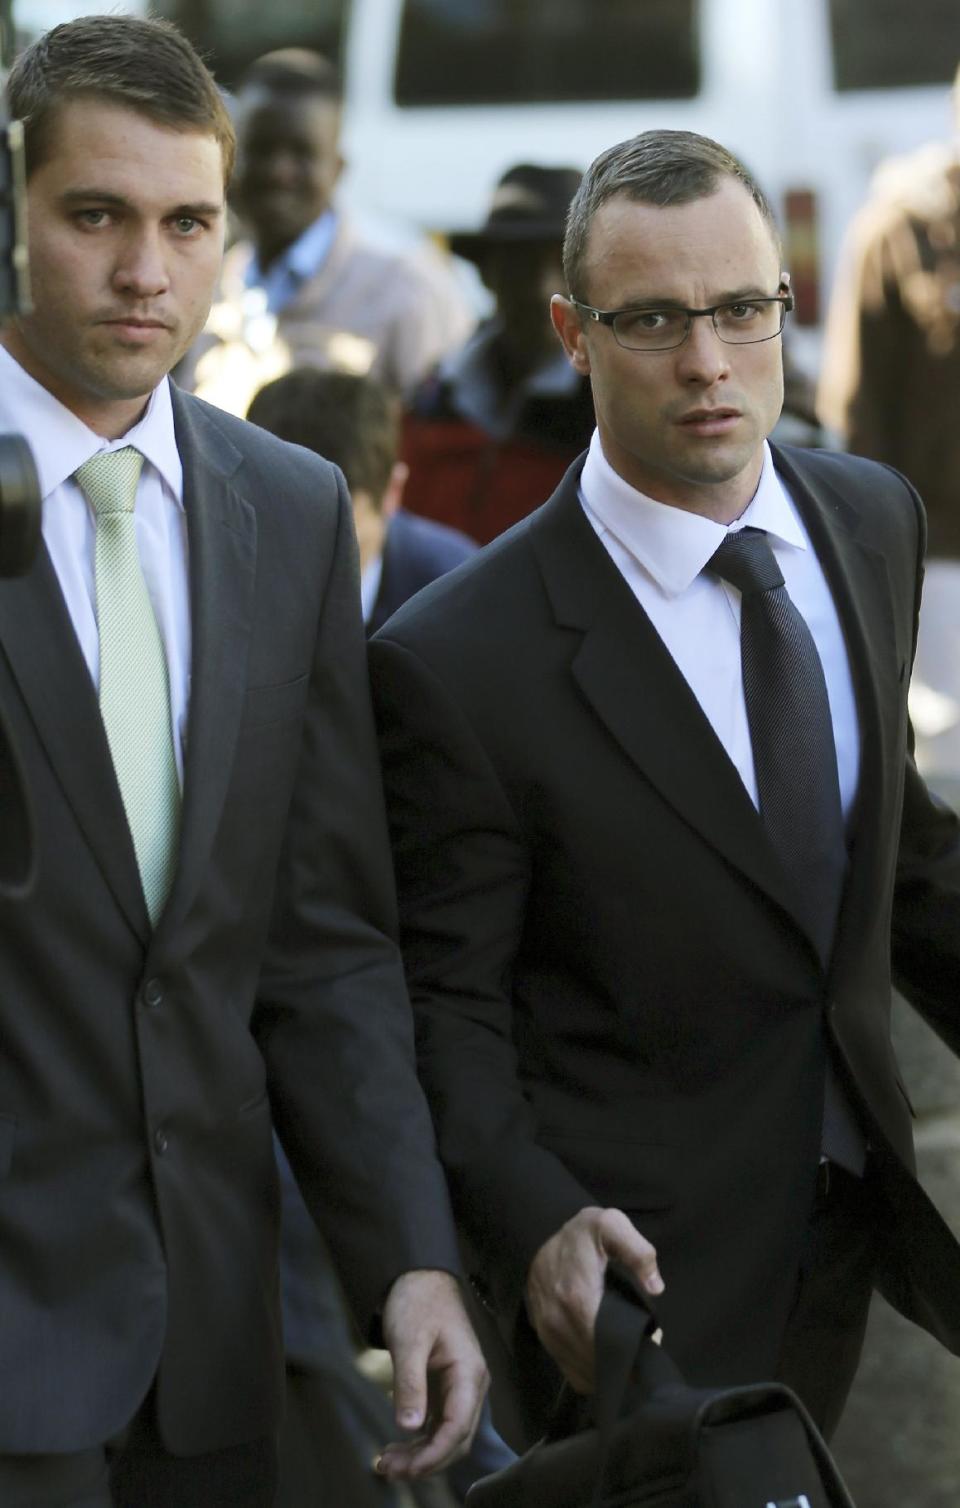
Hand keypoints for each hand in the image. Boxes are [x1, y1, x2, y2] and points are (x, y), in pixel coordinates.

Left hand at [375, 1269, 488, 1479]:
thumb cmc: (418, 1302)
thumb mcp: (409, 1340)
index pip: (458, 1427)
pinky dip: (420, 1441)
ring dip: (421, 1455)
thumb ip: (410, 1383)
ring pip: (447, 1436)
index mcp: (469, 1372)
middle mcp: (471, 1385)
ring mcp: (460, 1389)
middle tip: (386, 1470)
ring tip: (385, 1463)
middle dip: (425, 1461)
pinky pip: (438, 1425)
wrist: (420, 1277)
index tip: (407, 1469)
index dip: (434, 1455)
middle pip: (456, 1439)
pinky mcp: (447, 1389)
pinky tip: (396, 1448)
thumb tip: (409, 1427)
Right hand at [525, 1206, 663, 1393]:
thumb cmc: (580, 1235)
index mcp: (577, 1299)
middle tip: (643, 1350)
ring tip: (626, 1354)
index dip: (632, 1351)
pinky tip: (605, 1359)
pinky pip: (571, 1372)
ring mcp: (549, 1334)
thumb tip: (655, 1287)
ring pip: (584, 1372)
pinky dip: (591, 1372)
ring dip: (607, 1370)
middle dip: (623, 1363)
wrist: (537, 1236)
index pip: (608, 1346)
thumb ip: (638, 1251)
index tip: (650, 1343)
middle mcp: (558, 1323)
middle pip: (598, 1363)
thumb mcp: (611, 1225)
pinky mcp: (545, 1340)